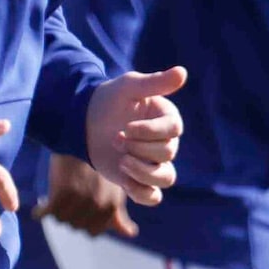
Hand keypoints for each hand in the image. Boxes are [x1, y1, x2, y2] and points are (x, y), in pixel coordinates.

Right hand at [41, 152, 135, 239]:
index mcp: (112, 205)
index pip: (94, 232)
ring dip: (57, 212)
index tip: (80, 210)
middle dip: (71, 217)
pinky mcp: (61, 193)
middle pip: (76, 227)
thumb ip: (119, 215)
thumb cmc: (97, 166)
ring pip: (61, 220)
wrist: (80, 138)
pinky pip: (46, 213)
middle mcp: (98, 205)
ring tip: (59, 197)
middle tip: (69, 200)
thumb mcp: (113, 189)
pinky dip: (41, 211)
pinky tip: (40, 208)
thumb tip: (131, 234)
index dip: (85, 223)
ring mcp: (80, 200)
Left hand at [87, 66, 186, 206]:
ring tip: (121, 161)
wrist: (86, 121)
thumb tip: (183, 72)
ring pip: (165, 178)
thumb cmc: (110, 100)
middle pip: (167, 153)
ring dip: (141, 171)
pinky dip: (141, 192)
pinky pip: (153, 196)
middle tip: (116, 138)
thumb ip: (154, 82)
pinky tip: (124, 179)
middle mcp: (166, 143)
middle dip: (138, 148)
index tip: (127, 126)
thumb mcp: (129, 86)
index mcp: (168, 119)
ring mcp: (154, 163)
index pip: (173, 131)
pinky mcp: (140, 180)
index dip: (150, 132)